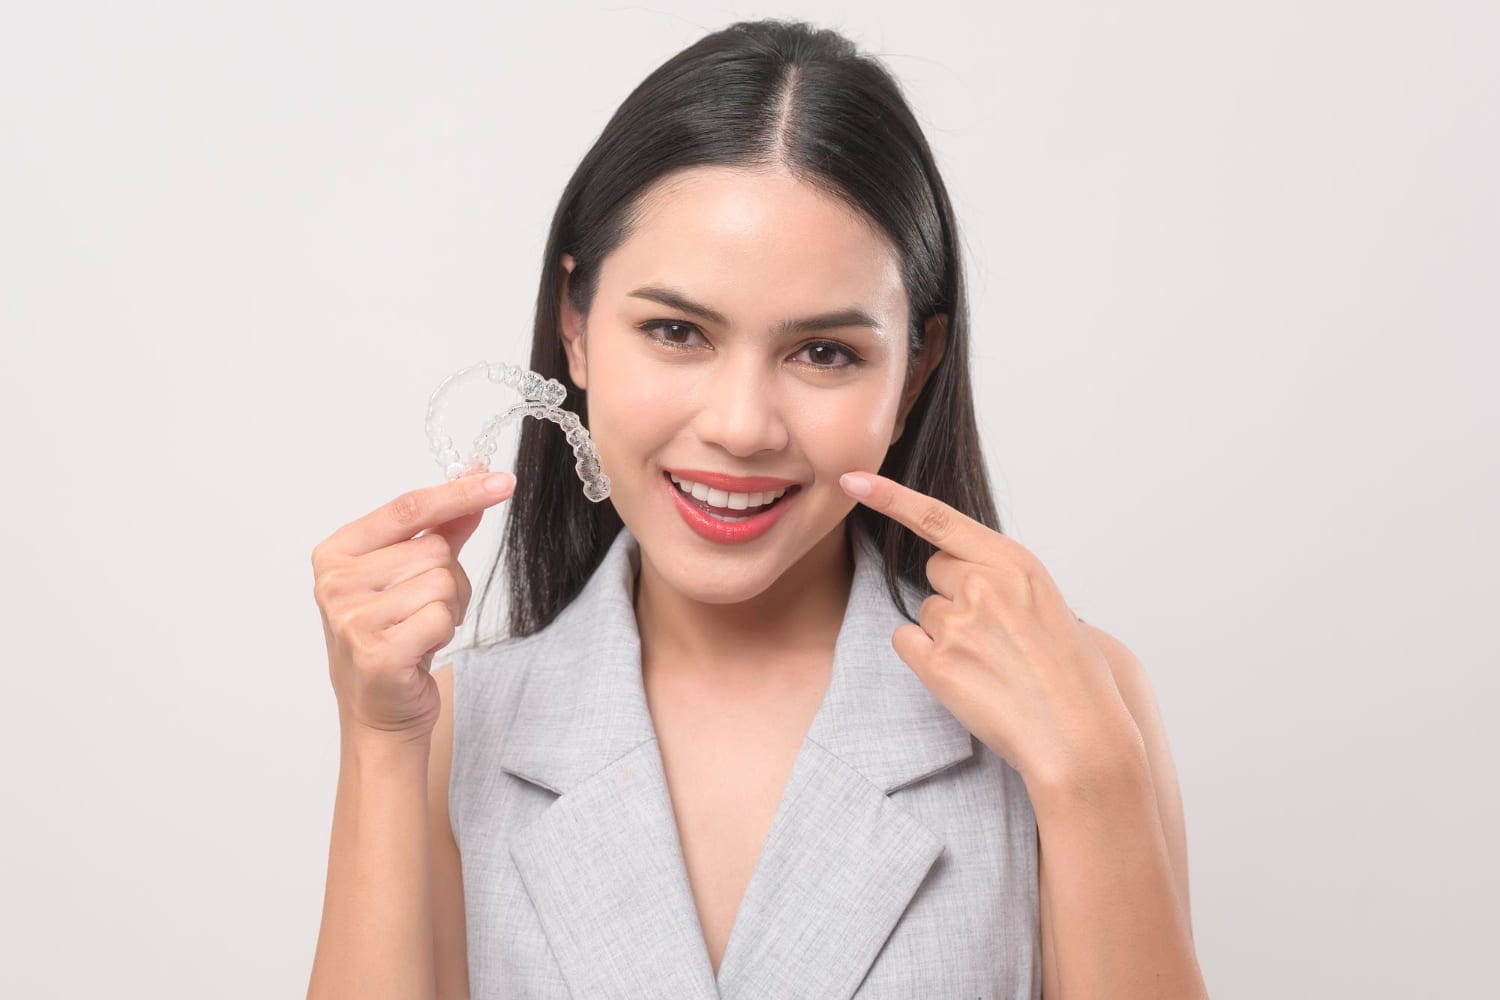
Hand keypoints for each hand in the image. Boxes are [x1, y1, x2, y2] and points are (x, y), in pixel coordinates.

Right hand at [310, 471, 515, 741]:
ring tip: (421, 630)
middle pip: (433, 549)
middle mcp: (336, 581)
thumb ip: (443, 527)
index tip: (502, 480)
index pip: (409, 509)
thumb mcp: (411, 574)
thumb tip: (478, 476)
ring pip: (441, 582)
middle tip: (426, 609)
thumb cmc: (394, 636)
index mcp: (337, 551)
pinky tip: (420, 649)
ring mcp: (351, 618)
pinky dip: (444, 632)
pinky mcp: (375, 652)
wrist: (380, 710)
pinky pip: (440, 617)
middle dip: (448, 578)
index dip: (460, 493)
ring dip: (448, 608)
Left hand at [839, 470, 1144, 793]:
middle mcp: (982, 583)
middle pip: (935, 571)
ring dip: (947, 633)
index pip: (938, 518)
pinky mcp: (936, 663)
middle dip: (954, 593)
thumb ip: (1007, 582)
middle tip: (993, 634)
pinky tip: (966, 679)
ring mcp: (957, 623)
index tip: (852, 481)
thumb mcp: (1051, 605)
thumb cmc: (1075, 677)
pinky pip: (908, 643)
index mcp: (1015, 563)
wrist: (1079, 737)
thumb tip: (970, 579)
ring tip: (991, 665)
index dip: (889, 497)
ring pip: (927, 612)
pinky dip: (926, 659)